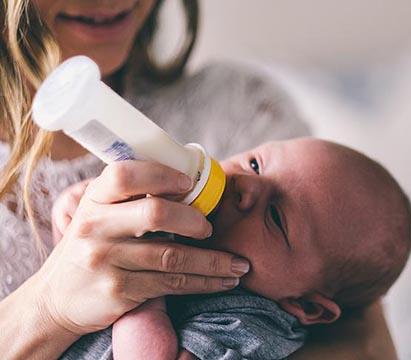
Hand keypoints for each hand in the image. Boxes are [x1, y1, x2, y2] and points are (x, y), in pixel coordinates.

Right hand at [35, 161, 248, 334]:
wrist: (56, 298)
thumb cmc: (91, 247)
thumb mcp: (98, 215)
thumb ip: (131, 198)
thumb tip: (187, 181)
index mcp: (94, 199)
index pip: (126, 174)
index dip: (162, 175)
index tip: (188, 184)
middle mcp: (95, 227)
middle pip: (156, 213)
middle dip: (194, 220)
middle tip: (210, 228)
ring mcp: (106, 260)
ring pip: (173, 256)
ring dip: (214, 261)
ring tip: (238, 264)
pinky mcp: (119, 290)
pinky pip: (172, 283)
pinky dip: (204, 282)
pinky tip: (223, 280)